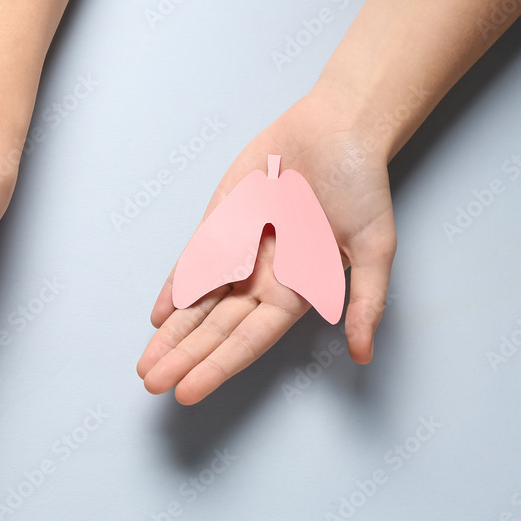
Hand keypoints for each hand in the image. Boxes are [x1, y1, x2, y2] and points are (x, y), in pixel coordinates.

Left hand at [137, 84, 396, 404]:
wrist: (337, 129)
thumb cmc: (360, 185)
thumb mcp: (374, 247)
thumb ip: (366, 300)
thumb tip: (363, 355)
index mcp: (295, 292)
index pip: (248, 340)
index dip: (217, 366)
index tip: (187, 392)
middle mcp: (262, 280)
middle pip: (215, 329)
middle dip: (183, 358)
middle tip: (151, 385)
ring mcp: (238, 253)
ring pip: (197, 303)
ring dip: (171, 334)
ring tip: (145, 366)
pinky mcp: (221, 225)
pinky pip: (192, 263)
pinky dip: (173, 289)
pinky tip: (156, 317)